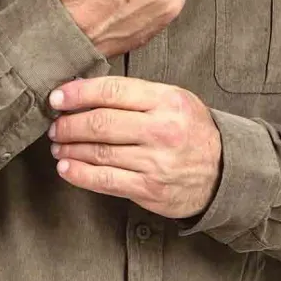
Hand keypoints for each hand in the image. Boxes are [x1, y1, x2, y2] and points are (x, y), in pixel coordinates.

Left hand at [47, 76, 222, 219]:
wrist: (224, 172)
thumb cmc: (191, 132)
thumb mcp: (175, 101)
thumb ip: (136, 95)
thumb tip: (84, 92)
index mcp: (167, 101)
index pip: (112, 91)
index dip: (77, 94)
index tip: (56, 99)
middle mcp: (162, 130)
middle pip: (100, 123)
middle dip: (69, 124)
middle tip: (55, 126)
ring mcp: (156, 162)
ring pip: (98, 153)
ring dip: (69, 149)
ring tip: (58, 146)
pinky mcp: (149, 189)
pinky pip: (105, 181)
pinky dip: (79, 174)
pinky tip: (66, 168)